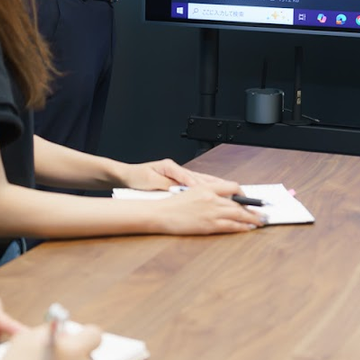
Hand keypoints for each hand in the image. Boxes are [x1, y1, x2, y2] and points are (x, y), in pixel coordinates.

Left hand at [123, 157, 239, 194]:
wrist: (128, 175)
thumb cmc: (137, 177)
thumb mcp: (149, 181)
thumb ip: (165, 185)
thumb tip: (178, 190)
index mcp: (169, 166)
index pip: (186, 176)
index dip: (196, 185)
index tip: (205, 192)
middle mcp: (177, 168)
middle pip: (201, 176)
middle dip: (216, 184)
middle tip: (231, 191)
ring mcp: (181, 173)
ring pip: (203, 179)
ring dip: (217, 186)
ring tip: (231, 191)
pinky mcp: (181, 179)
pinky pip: (199, 183)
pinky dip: (210, 188)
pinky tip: (220, 193)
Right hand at [154, 185, 266, 234]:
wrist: (160, 214)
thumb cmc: (173, 205)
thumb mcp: (191, 191)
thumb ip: (208, 193)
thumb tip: (224, 199)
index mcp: (207, 188)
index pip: (232, 186)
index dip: (244, 194)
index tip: (248, 199)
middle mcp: (211, 198)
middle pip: (239, 203)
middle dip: (254, 209)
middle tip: (264, 213)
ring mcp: (210, 212)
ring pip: (238, 215)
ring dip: (252, 219)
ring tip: (261, 222)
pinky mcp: (208, 225)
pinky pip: (230, 226)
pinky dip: (241, 227)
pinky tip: (247, 228)